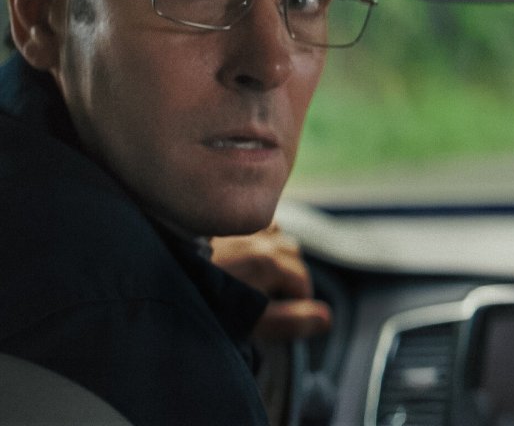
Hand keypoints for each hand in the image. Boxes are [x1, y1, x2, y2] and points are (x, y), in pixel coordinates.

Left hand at [210, 224, 330, 338]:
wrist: (158, 276)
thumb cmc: (207, 303)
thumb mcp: (252, 322)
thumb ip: (291, 320)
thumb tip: (326, 318)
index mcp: (270, 262)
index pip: (302, 281)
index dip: (300, 301)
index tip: (286, 314)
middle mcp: (260, 238)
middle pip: (292, 253)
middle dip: (290, 274)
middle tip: (274, 295)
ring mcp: (240, 228)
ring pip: (274, 233)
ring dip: (275, 249)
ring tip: (261, 271)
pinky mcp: (220, 222)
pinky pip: (250, 222)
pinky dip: (256, 233)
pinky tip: (244, 247)